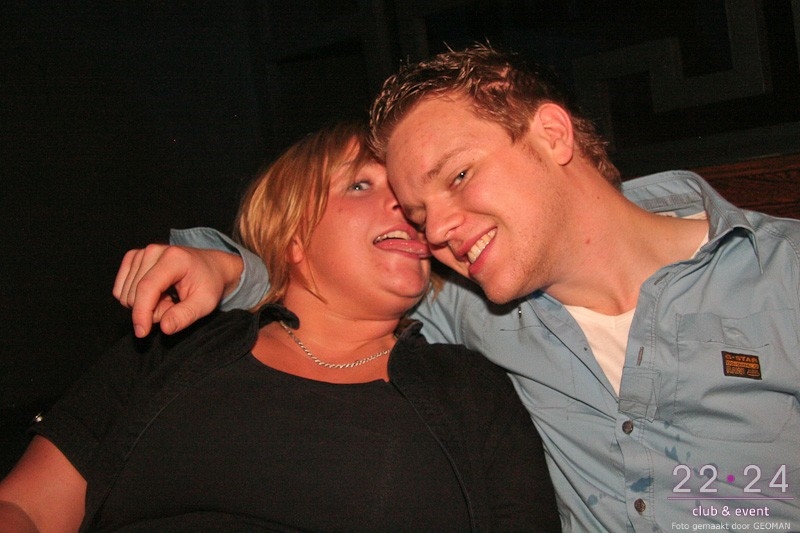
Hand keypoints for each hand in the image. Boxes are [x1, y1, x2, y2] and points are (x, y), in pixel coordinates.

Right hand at [112, 244, 243, 336]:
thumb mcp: (205, 303)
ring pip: (126, 294)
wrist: (210, 267)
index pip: (147, 288)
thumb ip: (185, 316)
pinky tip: (157, 293)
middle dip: (152, 310)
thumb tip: (165, 328)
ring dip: (145, 305)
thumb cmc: (208, 284)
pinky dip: (136, 298)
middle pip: (134, 293)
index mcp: (174, 258)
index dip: (141, 312)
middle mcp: (154, 251)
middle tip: (174, 305)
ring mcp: (141, 252)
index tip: (142, 333)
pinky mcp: (133, 257)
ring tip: (168, 298)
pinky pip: (120, 289)